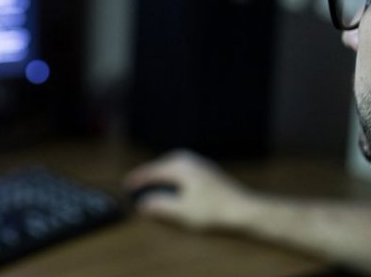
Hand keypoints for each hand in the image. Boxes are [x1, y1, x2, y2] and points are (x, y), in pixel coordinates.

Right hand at [124, 150, 254, 229]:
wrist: (244, 208)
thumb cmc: (213, 209)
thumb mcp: (182, 211)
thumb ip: (160, 206)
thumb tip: (143, 204)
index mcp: (180, 166)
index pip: (152, 171)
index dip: (138, 179)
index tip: (126, 186)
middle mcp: (188, 159)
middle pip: (161, 165)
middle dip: (148, 175)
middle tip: (135, 184)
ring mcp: (199, 163)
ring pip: (171, 166)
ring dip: (160, 175)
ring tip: (151, 184)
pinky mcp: (206, 170)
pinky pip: (181, 169)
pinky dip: (171, 176)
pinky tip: (173, 186)